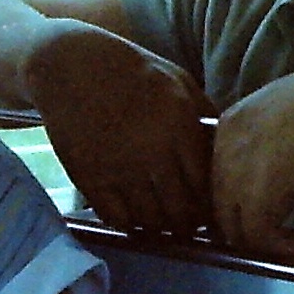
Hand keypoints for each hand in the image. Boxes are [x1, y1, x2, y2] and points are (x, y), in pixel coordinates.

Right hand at [25, 22, 214, 234]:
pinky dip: (129, 224)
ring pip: (151, 221)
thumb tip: (225, 147)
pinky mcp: (90, 178)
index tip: (209, 210)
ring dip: (160, 228)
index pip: (206, 187)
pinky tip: (134, 216)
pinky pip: (117, 218)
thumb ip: (205, 114)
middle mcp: (153, 152)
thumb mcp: (177, 80)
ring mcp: (119, 168)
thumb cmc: (129, 70)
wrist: (68, 65)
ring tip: (163, 223)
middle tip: (187, 225)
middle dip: (188, 225)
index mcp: (180, 127)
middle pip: (181, 212)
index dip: (210, 206)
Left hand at [210, 52, 293, 257]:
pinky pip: (258, 239)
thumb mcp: (286, 110)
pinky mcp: (256, 204)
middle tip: (276, 233)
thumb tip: (287, 158)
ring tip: (293, 243)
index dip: (241, 194)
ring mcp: (235, 179)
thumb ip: (274, 134)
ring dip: (263, 240)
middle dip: (246, 222)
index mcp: (230, 125)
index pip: (221, 172)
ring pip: (234, 225)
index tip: (270, 204)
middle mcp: (223, 152)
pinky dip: (281, 248)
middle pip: (221, 201)